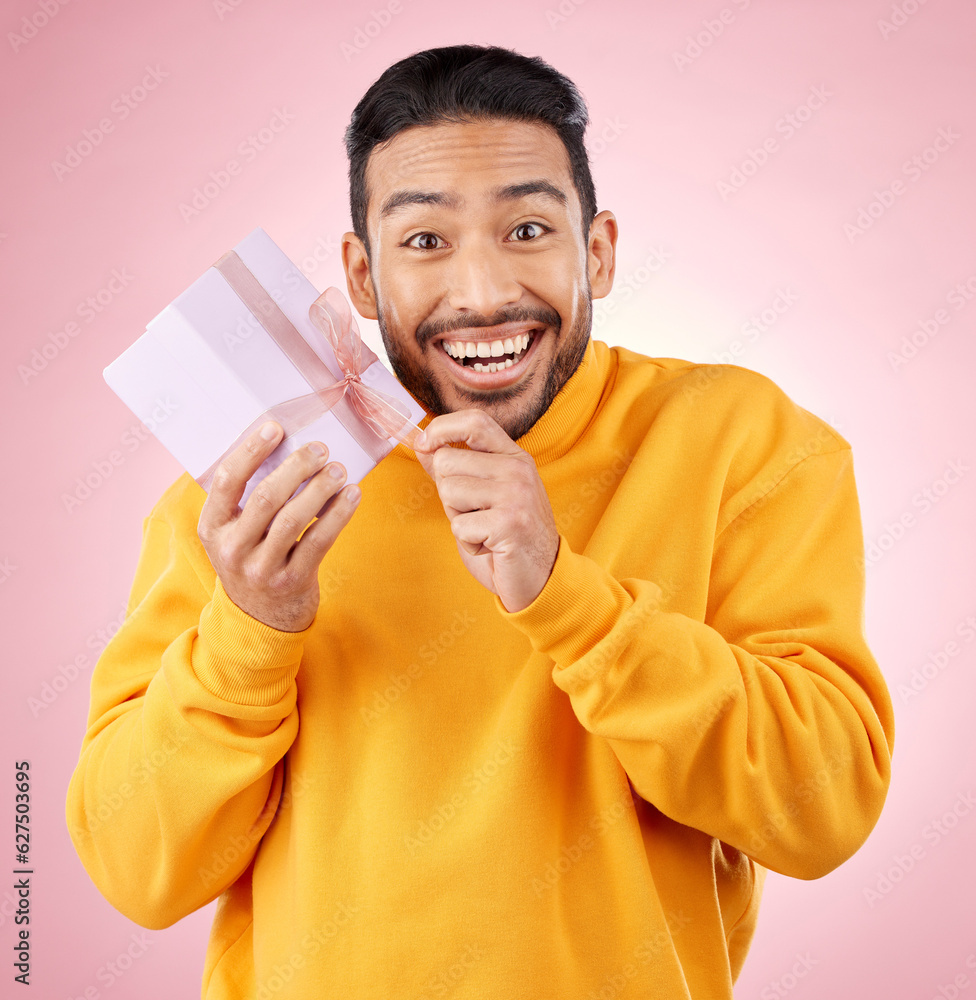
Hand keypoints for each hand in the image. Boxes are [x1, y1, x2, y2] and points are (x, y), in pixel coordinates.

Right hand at [197, 421, 360, 631]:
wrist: (259, 617)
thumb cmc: (252, 556)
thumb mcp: (235, 531)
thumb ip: (249, 497)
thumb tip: (286, 445)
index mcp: (212, 527)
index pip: (228, 481)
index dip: (250, 451)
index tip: (275, 428)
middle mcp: (232, 549)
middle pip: (266, 498)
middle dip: (297, 468)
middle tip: (320, 449)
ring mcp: (262, 568)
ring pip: (294, 519)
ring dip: (320, 489)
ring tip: (339, 470)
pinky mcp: (292, 582)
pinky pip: (318, 542)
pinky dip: (338, 515)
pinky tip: (352, 495)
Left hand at [413, 409, 558, 612]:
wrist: (543, 577)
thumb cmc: (508, 537)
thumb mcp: (484, 495)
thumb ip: (457, 470)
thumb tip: (423, 445)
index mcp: (514, 457)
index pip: (474, 421)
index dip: (441, 427)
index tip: (423, 443)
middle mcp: (518, 470)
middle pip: (446, 460)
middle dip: (447, 492)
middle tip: (474, 513)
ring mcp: (516, 495)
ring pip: (448, 492)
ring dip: (457, 518)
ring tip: (484, 529)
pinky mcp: (510, 524)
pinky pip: (459, 525)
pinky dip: (467, 541)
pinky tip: (490, 546)